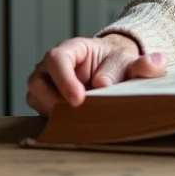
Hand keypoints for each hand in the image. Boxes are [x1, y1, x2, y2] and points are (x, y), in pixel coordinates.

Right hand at [26, 33, 167, 116]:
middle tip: (76, 114)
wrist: (113, 71)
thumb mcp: (131, 62)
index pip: (57, 59)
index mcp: (72, 49)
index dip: (63, 79)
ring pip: (35, 98)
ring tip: (75, 121)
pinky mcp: (46, 101)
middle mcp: (52, 65)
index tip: (78, 99)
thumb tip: (106, 82)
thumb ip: (139, 65)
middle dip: (53, 100)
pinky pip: (41, 112)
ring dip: (52, 112)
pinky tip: (72, 126)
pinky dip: (53, 120)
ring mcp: (46, 83)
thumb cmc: (118, 63)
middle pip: (38, 81)